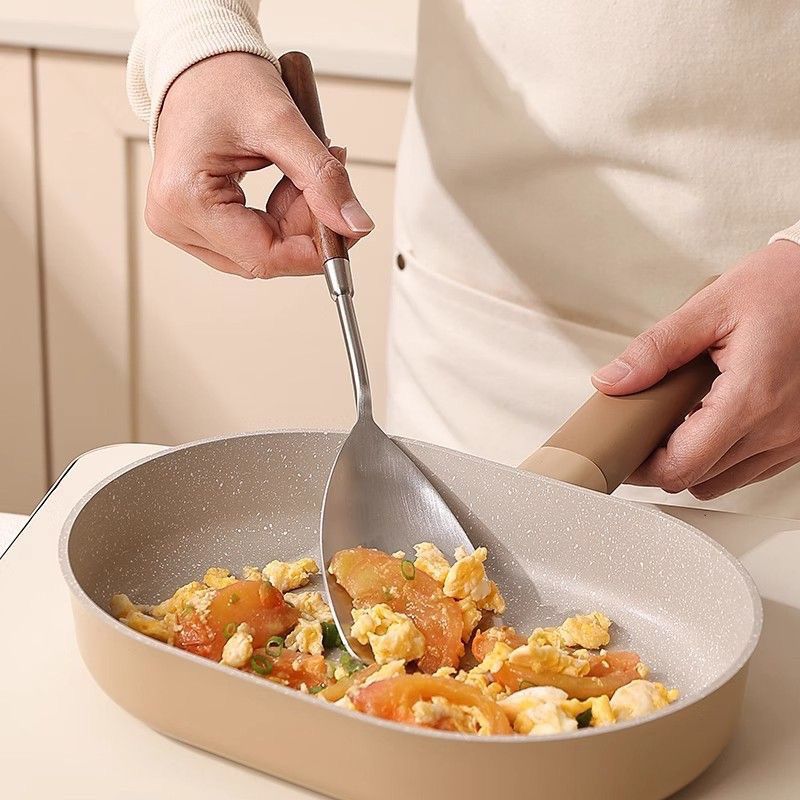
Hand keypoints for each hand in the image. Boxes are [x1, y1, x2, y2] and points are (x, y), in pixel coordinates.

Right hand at [146, 52, 373, 278]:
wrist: (198, 59)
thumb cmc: (223, 79)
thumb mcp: (283, 124)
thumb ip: (322, 179)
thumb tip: (355, 226)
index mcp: (185, 199)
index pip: (264, 257)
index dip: (314, 251)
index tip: (348, 231)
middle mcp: (174, 220)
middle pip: (263, 258)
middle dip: (305, 230)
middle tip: (329, 186)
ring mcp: (180, 223)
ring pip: (260, 252)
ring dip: (294, 224)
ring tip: (304, 175)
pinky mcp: (192, 221)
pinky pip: (250, 239)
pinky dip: (279, 219)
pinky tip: (288, 185)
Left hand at [592, 240, 799, 498]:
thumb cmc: (785, 287)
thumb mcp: (710, 307)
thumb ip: (655, 350)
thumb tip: (613, 381)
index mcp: (750, 398)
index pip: (681, 465)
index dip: (642, 467)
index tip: (624, 451)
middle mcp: (778, 428)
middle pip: (698, 480)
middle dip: (661, 462)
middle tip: (641, 432)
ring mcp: (795, 439)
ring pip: (724, 482)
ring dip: (694, 463)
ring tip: (677, 423)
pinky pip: (753, 469)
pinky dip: (723, 457)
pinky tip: (711, 423)